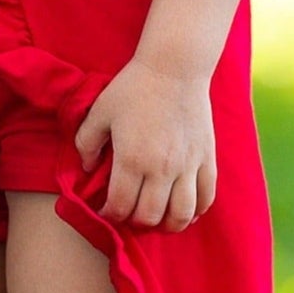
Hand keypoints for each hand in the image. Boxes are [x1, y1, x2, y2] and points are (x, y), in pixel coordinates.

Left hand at [73, 57, 216, 230]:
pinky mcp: (206, 158)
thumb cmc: (133, 87)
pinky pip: (206, 197)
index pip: (120, 205)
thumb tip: (88, 169)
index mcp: (132, 158)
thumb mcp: (100, 111)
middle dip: (135, 221)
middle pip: (150, 216)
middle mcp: (161, 168)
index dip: (109, 214)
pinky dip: (196, 211)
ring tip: (158, 219)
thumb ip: (87, 143)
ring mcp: (188, 165)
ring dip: (167, 224)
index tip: (106, 210)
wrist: (174, 67)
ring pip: (181, 215)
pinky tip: (185, 209)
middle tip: (129, 213)